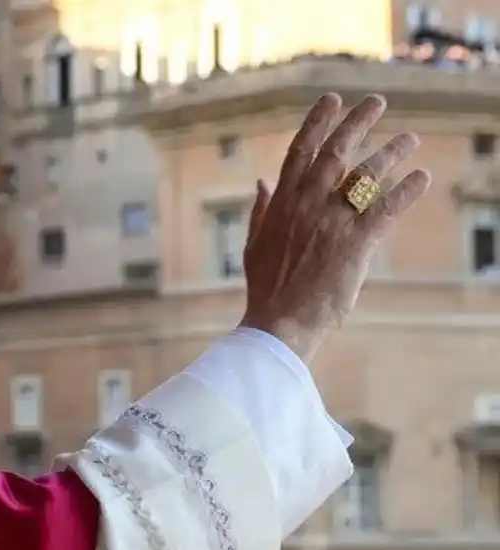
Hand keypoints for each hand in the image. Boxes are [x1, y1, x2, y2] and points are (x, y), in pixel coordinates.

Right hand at [239, 93, 430, 361]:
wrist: (279, 322)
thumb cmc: (266, 288)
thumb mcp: (254, 244)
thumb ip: (261, 209)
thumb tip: (261, 182)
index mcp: (282, 203)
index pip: (300, 151)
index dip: (317, 122)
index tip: (331, 99)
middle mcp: (307, 205)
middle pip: (336, 152)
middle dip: (357, 122)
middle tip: (377, 101)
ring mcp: (331, 222)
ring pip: (366, 176)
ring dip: (390, 153)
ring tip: (409, 138)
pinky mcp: (356, 243)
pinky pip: (386, 208)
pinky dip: (406, 190)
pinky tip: (422, 177)